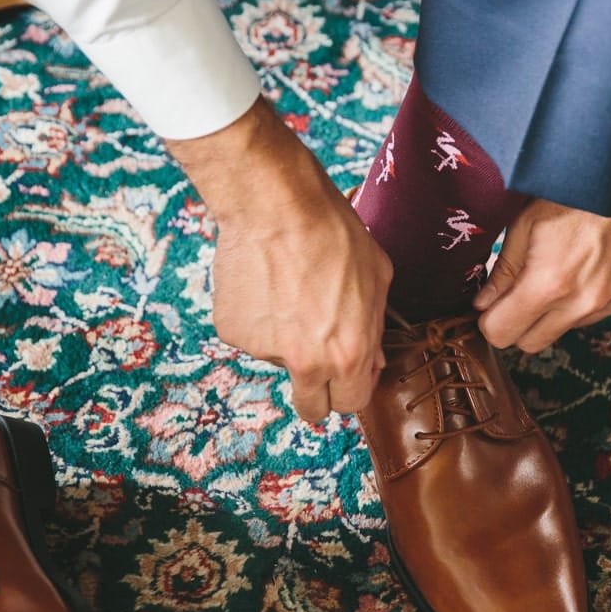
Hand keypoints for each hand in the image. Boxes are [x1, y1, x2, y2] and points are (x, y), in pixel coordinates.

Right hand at [166, 100, 391, 423]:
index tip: (344, 379)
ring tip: (288, 288)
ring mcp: (263, 349)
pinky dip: (257, 317)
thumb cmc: (334, 233)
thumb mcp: (378, 279)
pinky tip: (264, 282)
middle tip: (314, 359)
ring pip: (279, 361)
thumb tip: (370, 361)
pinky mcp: (232, 332)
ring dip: (285, 339)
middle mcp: (305, 363)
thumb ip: (374, 329)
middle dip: (317, 393)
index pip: (350, 404)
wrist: (275, 203)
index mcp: (347, 355)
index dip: (350, 389)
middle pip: (310, 408)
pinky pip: (251, 335)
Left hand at [472, 197, 610, 352]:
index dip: (491, 320)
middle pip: (534, 342)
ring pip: (572, 325)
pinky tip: (603, 257)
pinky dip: (599, 292)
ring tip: (571, 261)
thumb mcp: (527, 220)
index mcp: (550, 284)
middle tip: (523, 288)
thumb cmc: (579, 184)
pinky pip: (609, 308)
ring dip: (563, 306)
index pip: (502, 334)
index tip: (492, 306)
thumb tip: (484, 303)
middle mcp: (587, 302)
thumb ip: (504, 269)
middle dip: (521, 321)